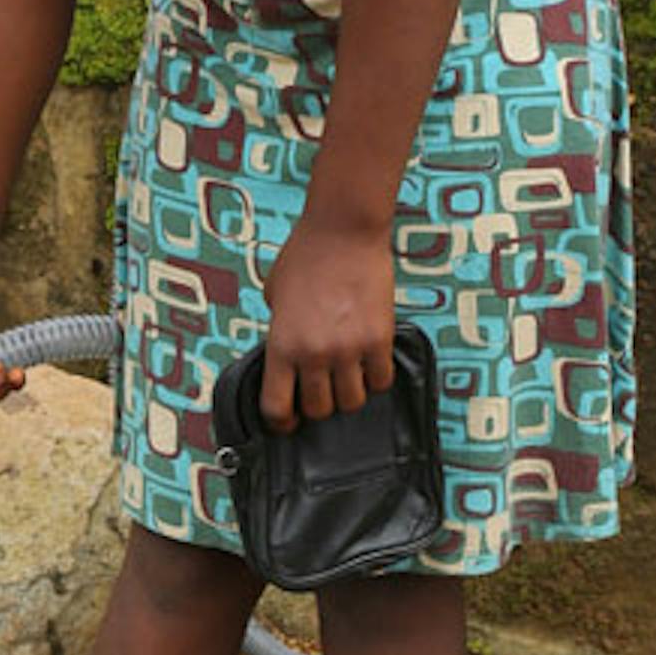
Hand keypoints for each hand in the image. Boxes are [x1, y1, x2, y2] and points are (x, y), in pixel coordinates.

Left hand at [259, 221, 395, 433]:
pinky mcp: (379, 340)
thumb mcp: (274, 296)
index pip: (276, 407)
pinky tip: (369, 364)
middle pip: (318, 410)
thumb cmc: (305, 256)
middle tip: (321, 390)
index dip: (281, 422)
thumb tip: (288, 359)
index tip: (288, 421)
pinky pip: (381, 382)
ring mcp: (349, 349)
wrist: (342, 231)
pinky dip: (375, 378)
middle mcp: (314, 353)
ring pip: (352, 402)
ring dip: (348, 393)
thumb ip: (279, 331)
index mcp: (282, 344)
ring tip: (347, 376)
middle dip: (318, 405)